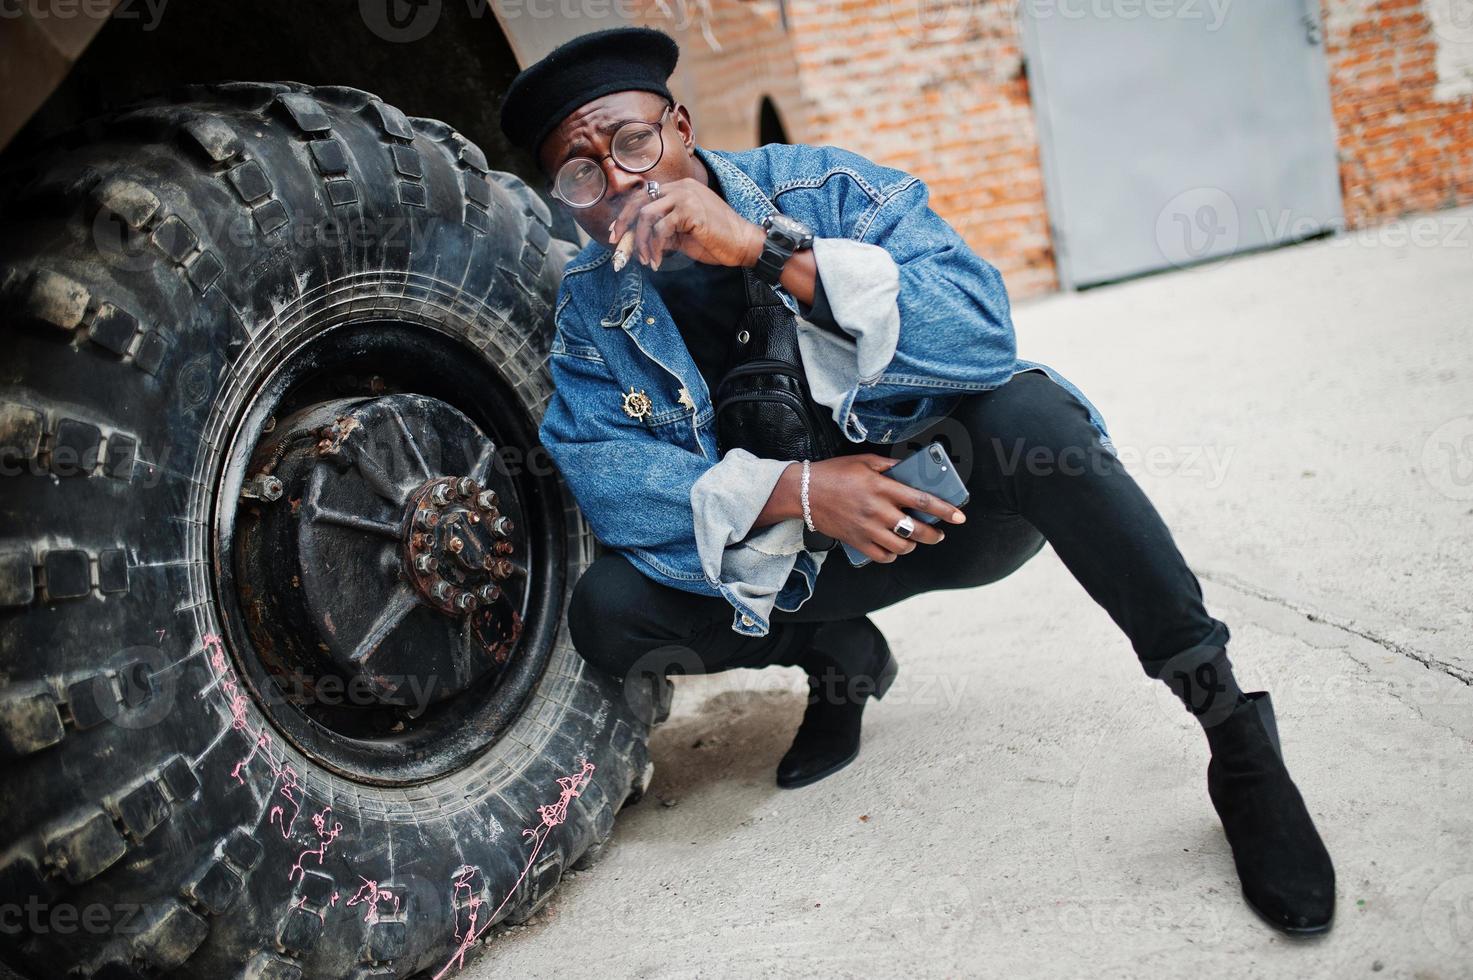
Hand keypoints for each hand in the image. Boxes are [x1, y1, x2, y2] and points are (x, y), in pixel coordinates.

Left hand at [607, 177, 763, 270]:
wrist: (743, 244)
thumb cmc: (717, 241)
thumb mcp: (683, 234)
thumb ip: (663, 231)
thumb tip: (639, 241)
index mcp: (680, 188)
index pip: (644, 196)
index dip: (626, 214)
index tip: (616, 232)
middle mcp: (681, 187)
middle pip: (639, 201)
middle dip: (624, 224)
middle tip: (617, 244)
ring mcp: (685, 196)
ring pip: (647, 216)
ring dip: (641, 242)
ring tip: (646, 260)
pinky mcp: (690, 211)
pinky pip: (661, 229)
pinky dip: (655, 248)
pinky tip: (658, 261)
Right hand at [804, 455, 966, 563]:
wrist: (802, 492)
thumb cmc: (834, 473)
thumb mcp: (864, 461)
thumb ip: (889, 466)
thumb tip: (910, 469)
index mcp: (881, 487)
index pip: (921, 501)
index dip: (944, 510)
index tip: (959, 516)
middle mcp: (877, 510)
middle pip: (915, 529)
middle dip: (934, 534)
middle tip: (939, 533)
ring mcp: (866, 528)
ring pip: (901, 547)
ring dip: (913, 545)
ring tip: (915, 539)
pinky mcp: (855, 541)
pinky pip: (881, 556)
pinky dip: (892, 555)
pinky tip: (894, 549)